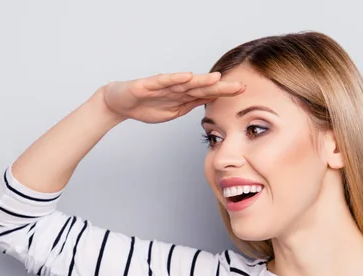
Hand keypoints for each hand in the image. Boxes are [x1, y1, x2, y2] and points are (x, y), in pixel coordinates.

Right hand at [100, 71, 245, 123]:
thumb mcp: (173, 111)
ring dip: (201, 80)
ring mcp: (162, 85)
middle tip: (239, 86)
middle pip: (201, 86)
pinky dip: (175, 79)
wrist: (119, 103)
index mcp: (183, 96)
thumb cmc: (146, 106)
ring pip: (185, 82)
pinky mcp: (148, 85)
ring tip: (217, 79)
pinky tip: (186, 76)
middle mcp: (176, 88)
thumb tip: (210, 103)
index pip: (207, 93)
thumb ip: (190, 105)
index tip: (242, 91)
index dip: (224, 92)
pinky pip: (163, 81)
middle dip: (220, 86)